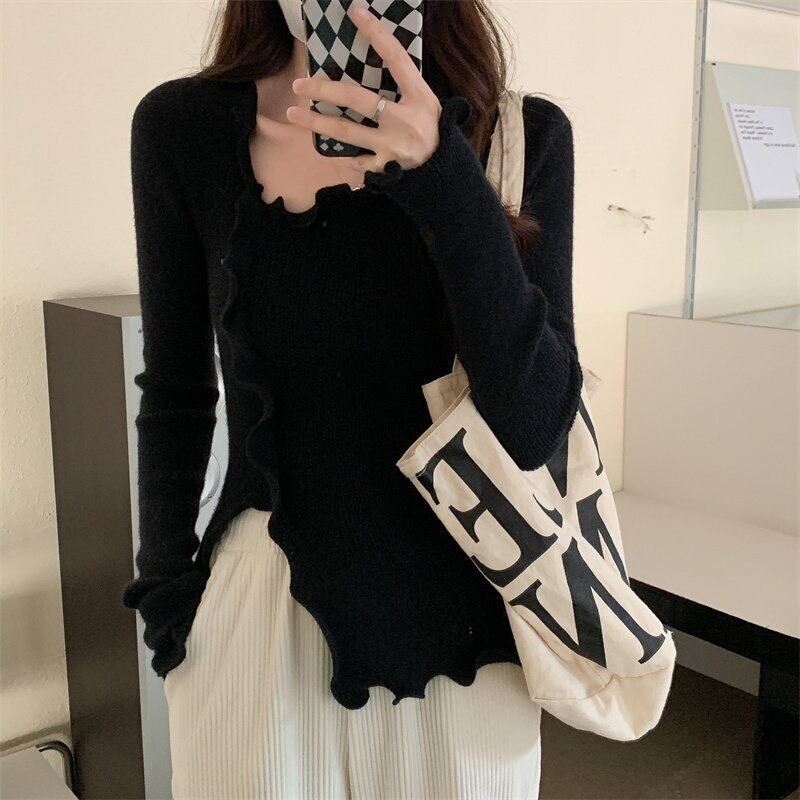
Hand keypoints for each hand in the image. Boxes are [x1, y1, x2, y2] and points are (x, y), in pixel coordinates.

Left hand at [287, 0, 441, 174]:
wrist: (443, 172)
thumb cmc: (432, 131)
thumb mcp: (425, 103)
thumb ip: (404, 85)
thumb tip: (378, 56)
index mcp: (419, 98)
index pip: (396, 58)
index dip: (376, 34)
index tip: (356, 13)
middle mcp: (405, 122)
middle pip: (358, 99)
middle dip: (326, 89)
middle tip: (300, 84)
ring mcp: (393, 147)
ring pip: (347, 132)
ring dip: (317, 123)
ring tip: (293, 113)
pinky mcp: (385, 169)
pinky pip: (356, 161)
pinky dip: (344, 157)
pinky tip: (331, 150)